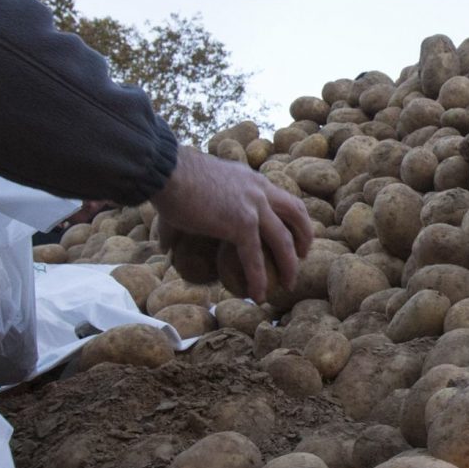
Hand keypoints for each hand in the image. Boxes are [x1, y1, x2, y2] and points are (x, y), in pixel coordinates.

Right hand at [152, 149, 312, 298]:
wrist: (168, 171)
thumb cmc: (171, 180)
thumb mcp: (188, 194)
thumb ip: (180, 222)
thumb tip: (164, 247)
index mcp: (250, 179)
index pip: (280, 196)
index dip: (289, 216)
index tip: (291, 232)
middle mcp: (259, 190)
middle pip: (296, 213)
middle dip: (304, 236)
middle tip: (302, 256)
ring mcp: (254, 207)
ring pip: (283, 240)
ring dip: (290, 264)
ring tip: (288, 284)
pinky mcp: (242, 224)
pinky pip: (255, 258)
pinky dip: (259, 279)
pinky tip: (258, 296)